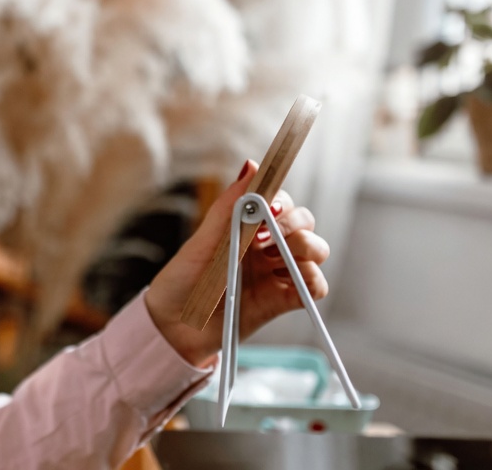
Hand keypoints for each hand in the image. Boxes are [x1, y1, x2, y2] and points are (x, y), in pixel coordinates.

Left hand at [144, 160, 331, 366]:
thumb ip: (230, 205)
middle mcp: (267, 248)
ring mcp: (277, 273)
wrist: (174, 326)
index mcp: (248, 228)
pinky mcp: (284, 301)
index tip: (271, 207)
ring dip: (304, 248)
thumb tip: (251, 165)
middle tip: (266, 237)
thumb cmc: (184, 280)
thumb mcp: (204, 239)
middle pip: (305, 224)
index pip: (282, 203)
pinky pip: (316, 286)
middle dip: (294, 224)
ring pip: (316, 251)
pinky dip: (310, 278)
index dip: (283, 201)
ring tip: (274, 258)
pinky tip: (284, 278)